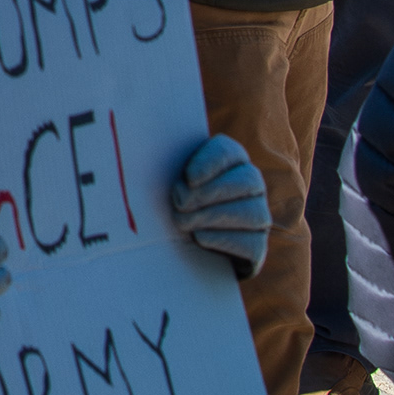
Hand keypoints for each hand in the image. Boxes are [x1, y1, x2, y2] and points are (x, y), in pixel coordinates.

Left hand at [170, 133, 269, 275]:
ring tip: (183, 222)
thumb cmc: (172, 202)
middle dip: (210, 192)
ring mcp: (258, 215)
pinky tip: (199, 238)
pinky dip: (222, 240)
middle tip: (180, 202)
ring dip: (213, 217)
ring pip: (253, 212)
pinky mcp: (257, 246)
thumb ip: (163, 163)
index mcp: (230, 160)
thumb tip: (135, 147)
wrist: (185, 246)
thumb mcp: (169, 180)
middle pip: (247, 179)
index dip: (211, 161)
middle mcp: (251, 184)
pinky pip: (251, 242)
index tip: (189, 177)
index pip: (230, 151)